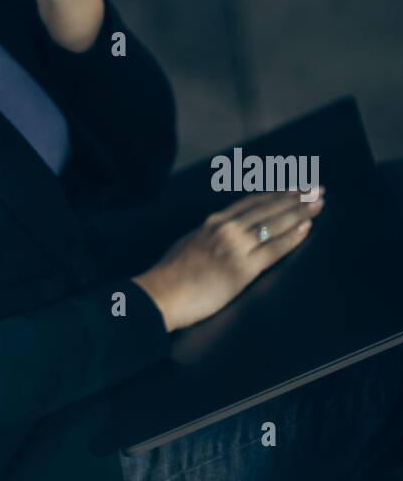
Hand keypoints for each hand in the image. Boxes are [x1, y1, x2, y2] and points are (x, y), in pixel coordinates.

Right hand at [132, 187, 326, 332]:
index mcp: (214, 222)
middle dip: (295, 197)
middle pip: (268, 208)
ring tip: (317, 203)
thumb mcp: (190, 242)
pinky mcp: (242, 269)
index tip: (294, 187)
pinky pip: (273, 249)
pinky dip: (292, 237)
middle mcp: (227, 228)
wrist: (162, 293)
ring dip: (300, 211)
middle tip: (316, 188)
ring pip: (274, 223)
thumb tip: (222, 234)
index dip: (276, 193)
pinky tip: (306, 228)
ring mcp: (236, 247)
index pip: (252, 202)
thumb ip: (210, 236)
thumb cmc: (171, 274)